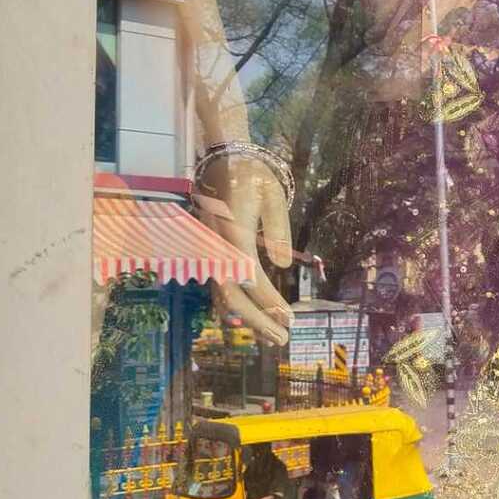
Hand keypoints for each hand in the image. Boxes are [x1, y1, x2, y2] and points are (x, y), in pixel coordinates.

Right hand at [193, 149, 294, 343]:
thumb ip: (279, 228)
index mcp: (233, 231)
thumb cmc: (252, 174)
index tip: (290, 318)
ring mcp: (208, 251)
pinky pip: (218, 286)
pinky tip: (252, 320)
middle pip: (230, 294)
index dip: (269, 301)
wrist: (222, 159)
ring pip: (221, 295)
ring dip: (246, 319)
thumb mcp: (273, 194)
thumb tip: (283, 264)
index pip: (249, 276)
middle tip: (283, 339)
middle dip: (257, 320)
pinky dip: (235, 307)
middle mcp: (215, 246)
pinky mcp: (208, 253)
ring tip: (272, 336)